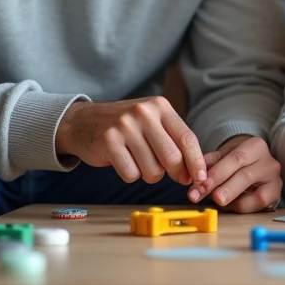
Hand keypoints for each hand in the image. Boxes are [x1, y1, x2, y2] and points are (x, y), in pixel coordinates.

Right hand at [55, 97, 205, 185]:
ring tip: (138, 161)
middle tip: (167, 174)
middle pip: (172, 157)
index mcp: (160, 106)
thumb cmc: (126, 126)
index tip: (200, 178)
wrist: (83, 121)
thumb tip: (193, 173)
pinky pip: (131, 174)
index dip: (196, 161)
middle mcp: (144, 113)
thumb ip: (173, 141)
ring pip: (152, 170)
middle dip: (174, 173)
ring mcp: (125, 126)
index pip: (187, 138)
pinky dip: (130, 175)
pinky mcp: (108, 141)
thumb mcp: (152, 122)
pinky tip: (123, 161)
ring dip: (148, 174)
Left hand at [187, 135, 281, 213]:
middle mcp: (269, 160)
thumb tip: (193, 175)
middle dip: (220, 187)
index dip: (216, 173)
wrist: (257, 166)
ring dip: (230, 197)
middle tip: (201, 196)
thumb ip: (209, 164)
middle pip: (244, 174)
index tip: (199, 185)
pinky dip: (242, 206)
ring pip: (253, 191)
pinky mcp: (276, 193)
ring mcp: (275, 178)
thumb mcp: (223, 157)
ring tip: (216, 201)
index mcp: (255, 146)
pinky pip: (259, 203)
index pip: (235, 158)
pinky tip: (232, 204)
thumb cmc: (237, 162)